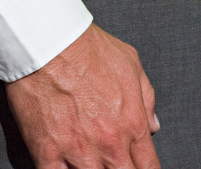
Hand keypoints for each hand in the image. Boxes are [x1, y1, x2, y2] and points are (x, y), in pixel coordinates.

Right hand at [6, 24, 160, 168]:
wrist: (49, 43)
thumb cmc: (87, 49)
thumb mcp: (131, 64)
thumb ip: (146, 98)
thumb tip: (153, 123)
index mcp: (132, 124)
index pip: (149, 167)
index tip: (139, 168)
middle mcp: (109, 143)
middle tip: (115, 163)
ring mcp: (78, 152)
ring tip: (91, 163)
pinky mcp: (47, 153)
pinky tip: (67, 168)